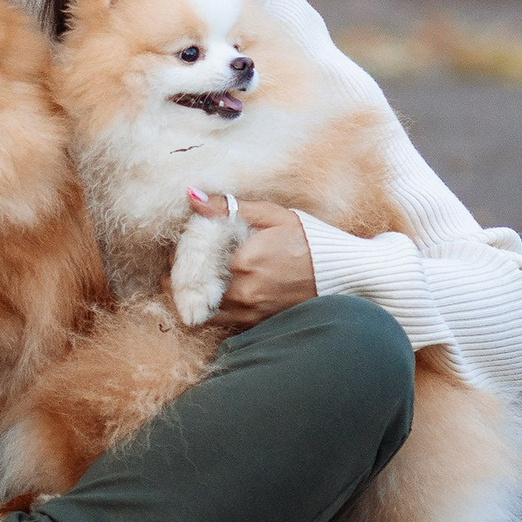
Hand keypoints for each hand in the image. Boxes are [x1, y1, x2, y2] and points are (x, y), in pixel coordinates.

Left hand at [189, 193, 315, 328]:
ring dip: (192, 296)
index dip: (179, 256)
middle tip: (178, 266)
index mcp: (243, 262)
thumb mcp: (271, 215)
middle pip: (193, 288)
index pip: (193, 261)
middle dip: (181, 277)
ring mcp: (252, 312)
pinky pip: (222, 321)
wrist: (344, 272)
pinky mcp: (259, 323)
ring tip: (191, 281)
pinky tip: (213, 294)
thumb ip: (228, 208)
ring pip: (204, 309)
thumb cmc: (309, 239)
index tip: (177, 250)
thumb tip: (192, 198)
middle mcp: (244, 292)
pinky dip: (211, 310)